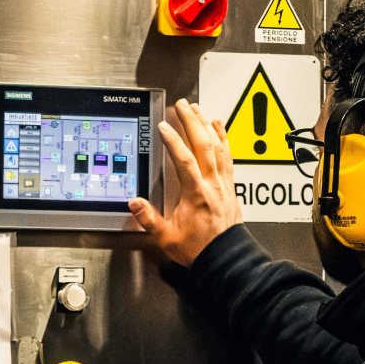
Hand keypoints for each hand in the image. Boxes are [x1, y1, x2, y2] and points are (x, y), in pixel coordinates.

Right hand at [129, 99, 241, 266]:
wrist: (225, 258)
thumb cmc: (198, 249)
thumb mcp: (167, 238)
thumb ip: (149, 220)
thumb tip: (134, 203)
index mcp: (196, 195)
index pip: (184, 161)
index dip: (174, 141)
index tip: (163, 127)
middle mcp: (212, 185)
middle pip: (204, 146)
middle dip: (192, 122)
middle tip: (181, 106)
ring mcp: (223, 184)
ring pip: (217, 148)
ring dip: (207, 126)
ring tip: (198, 109)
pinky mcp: (230, 186)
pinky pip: (228, 156)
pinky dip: (223, 139)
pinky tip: (218, 127)